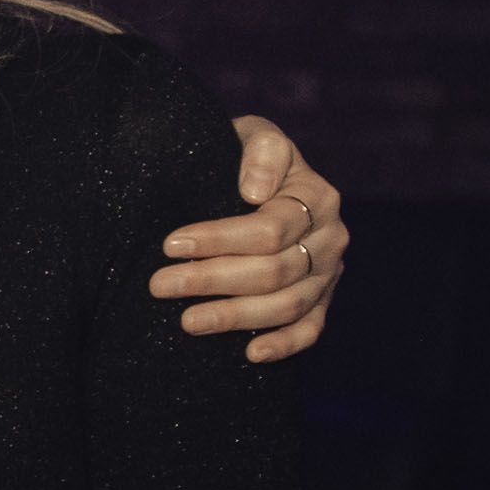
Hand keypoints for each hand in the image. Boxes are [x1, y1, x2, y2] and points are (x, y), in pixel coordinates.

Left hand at [152, 118, 349, 362]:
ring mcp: (329, 274)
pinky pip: (310, 330)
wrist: (257, 178)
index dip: (219, 239)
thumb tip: (255, 191)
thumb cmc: (246, 155)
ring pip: (287, 305)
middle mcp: (330, 238)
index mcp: (317, 198)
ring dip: (235, 317)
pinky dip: (283, 345)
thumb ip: (261, 151)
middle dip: (211, 280)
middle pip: (273, 272)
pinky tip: (248, 355)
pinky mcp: (323, 301)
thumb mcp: (252, 135)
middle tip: (159, 286)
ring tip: (186, 321)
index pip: (269, 229)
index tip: (170, 244)